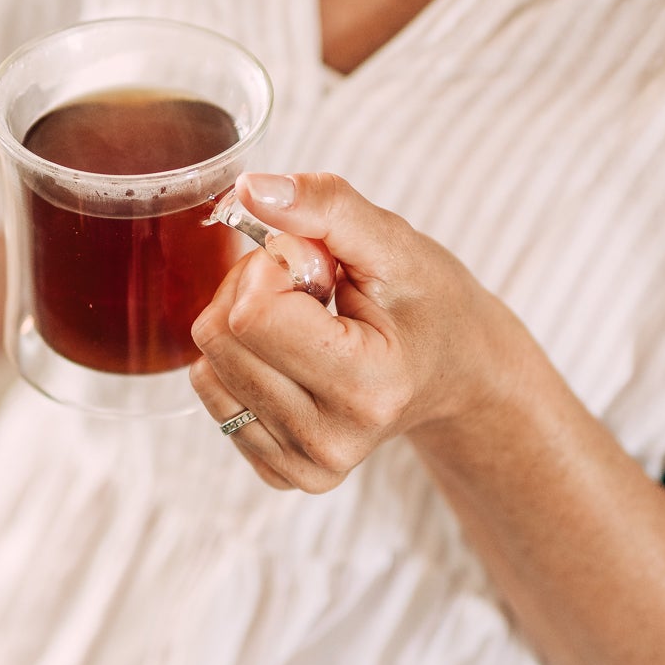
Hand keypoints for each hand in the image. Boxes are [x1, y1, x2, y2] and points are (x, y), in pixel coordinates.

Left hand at [190, 172, 518, 492]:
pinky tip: (296, 358)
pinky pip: (213, 397)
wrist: (458, 372)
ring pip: (205, 367)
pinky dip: (243, 363)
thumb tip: (249, 189)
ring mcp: (306, 466)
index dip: (274, 266)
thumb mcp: (393, 242)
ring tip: (307, 323)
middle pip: (219, 337)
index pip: (254, 313)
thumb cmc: (430, 302)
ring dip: (244, 324)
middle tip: (314, 291)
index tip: (320, 267)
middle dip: (254, 289)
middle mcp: (333, 441)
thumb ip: (325, 207)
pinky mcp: (283, 475)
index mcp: (369, 387)